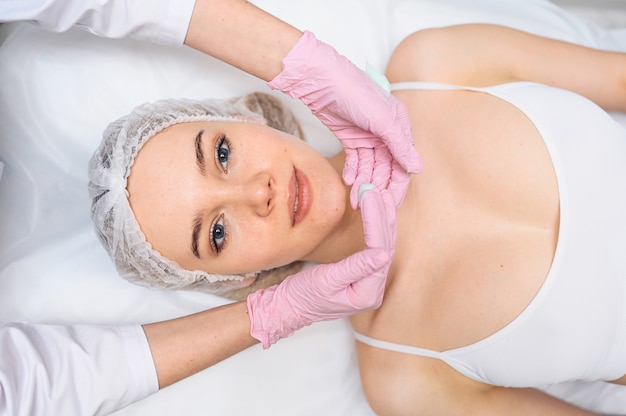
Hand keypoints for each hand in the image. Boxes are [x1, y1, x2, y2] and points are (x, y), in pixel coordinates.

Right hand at [247, 188, 396, 347]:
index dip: (376, 220)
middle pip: (385, 246)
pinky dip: (376, 228)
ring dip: (382, 219)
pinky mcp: (363, 275)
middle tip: (376, 189)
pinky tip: (377, 212)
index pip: (379, 250)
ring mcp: (370, 283)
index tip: (370, 196)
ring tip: (381, 195)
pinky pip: (375, 247)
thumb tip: (382, 254)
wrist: (289, 307)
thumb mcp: (327, 280)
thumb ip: (356, 267)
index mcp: (369, 293)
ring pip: (383, 245)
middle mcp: (374, 289)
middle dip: (382, 215)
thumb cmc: (303, 296)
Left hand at [268, 31, 421, 207]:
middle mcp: (386, 132)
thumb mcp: (382, 119)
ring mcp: (368, 135)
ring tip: (355, 197)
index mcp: (399, 125)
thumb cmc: (354, 91)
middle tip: (368, 204)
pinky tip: (349, 180)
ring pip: (370, 166)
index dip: (398, 184)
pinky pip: (356, 160)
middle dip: (378, 186)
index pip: (403, 162)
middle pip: (386, 167)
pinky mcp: (351, 137)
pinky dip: (353, 171)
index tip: (390, 203)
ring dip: (363, 182)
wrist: (321, 80)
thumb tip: (417, 168)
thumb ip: (399, 145)